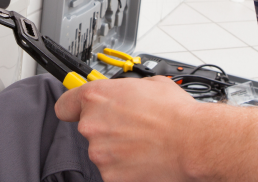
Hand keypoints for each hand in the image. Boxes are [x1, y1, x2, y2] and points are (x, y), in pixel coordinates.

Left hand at [55, 76, 200, 181]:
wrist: (193, 141)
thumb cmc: (176, 113)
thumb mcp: (150, 84)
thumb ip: (127, 89)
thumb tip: (129, 92)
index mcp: (96, 97)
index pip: (65, 105)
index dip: (74, 108)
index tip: (78, 111)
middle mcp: (92, 124)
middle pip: (89, 129)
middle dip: (107, 129)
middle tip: (132, 128)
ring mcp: (99, 152)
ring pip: (102, 152)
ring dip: (117, 150)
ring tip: (144, 143)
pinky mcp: (110, 176)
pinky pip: (113, 172)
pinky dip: (126, 169)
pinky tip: (144, 159)